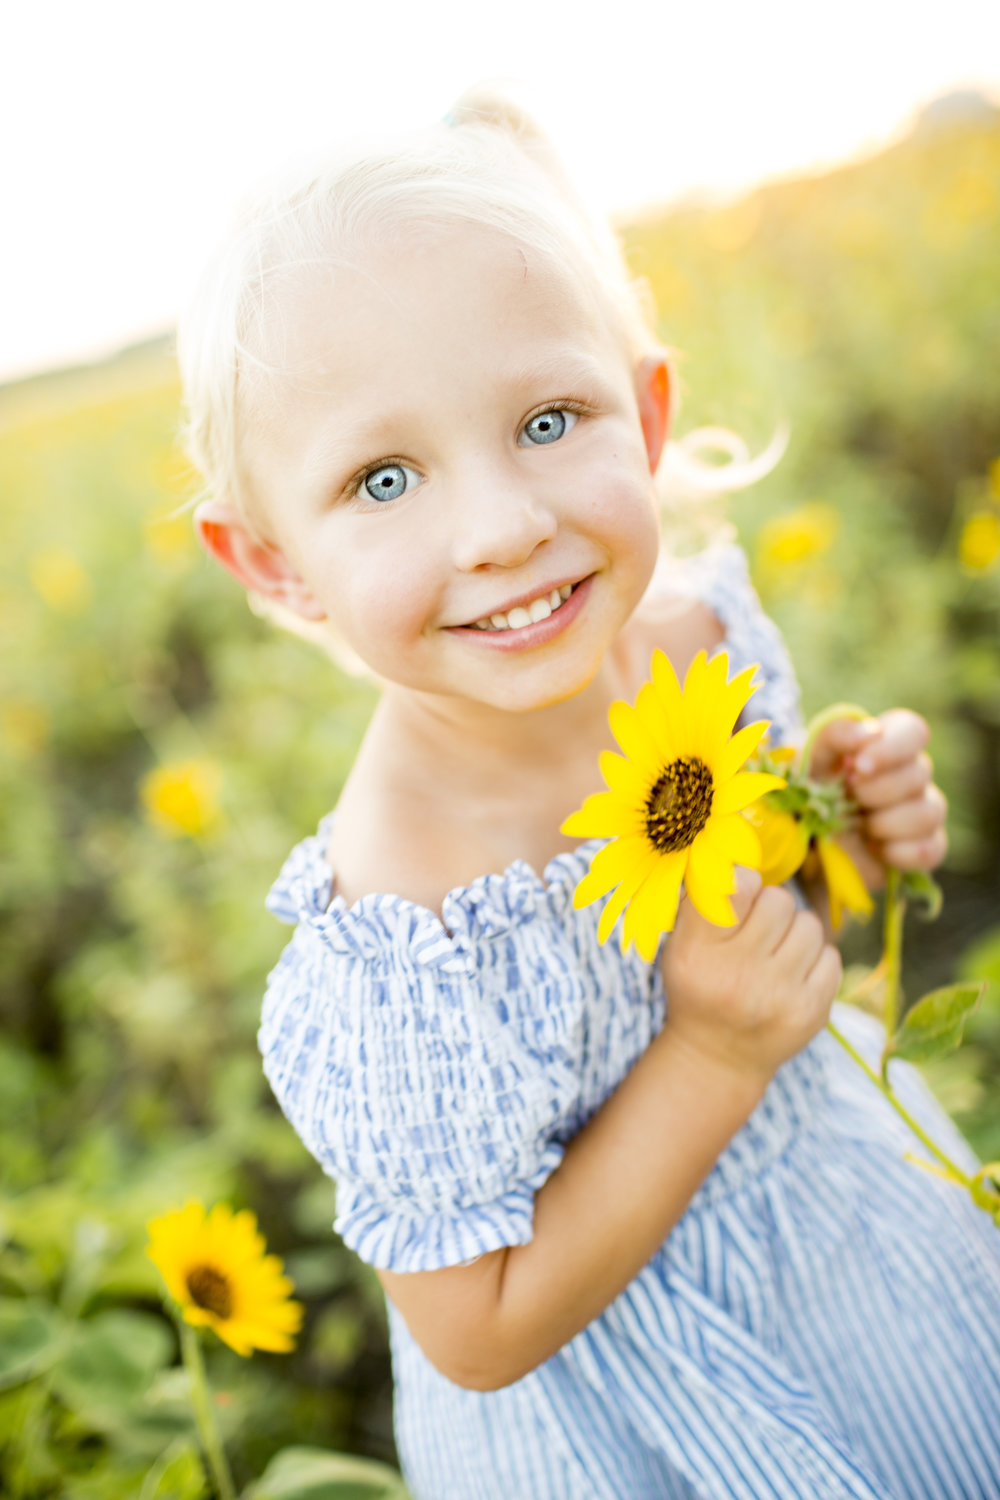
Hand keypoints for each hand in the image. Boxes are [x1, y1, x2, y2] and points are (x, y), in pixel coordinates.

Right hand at [661, 867, 841, 1083]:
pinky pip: (831, 956)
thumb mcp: (682, 944)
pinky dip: (814, 962)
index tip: (739, 898)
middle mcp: (737, 976)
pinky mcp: (812, 1012)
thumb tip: (737, 855)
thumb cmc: (700, 986)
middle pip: (779, 900)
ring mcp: (778, 997)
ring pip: (809, 925)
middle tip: (757, 932)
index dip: (743, 883)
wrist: (718, 1058)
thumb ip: (704, 898)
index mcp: (697, 953)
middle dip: (770, 909)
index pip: (738, 885)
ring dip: (794, 934)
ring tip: (775, 956)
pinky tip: (792, 977)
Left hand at [808, 711, 947, 873]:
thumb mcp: (810, 759)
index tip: (859, 766)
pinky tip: (874, 848)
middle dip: (876, 791)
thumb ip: (834, 736)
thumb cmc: (811, 788)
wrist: (805, 840)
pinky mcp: (924, 848)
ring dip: (885, 823)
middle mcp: (913, 775)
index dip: (891, 748)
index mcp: (887, 744)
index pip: (913, 731)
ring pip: (928, 813)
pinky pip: (928, 850)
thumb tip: (869, 732)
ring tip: (859, 826)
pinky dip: (898, 852)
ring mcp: (923, 811)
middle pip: (919, 773)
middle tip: (847, 798)